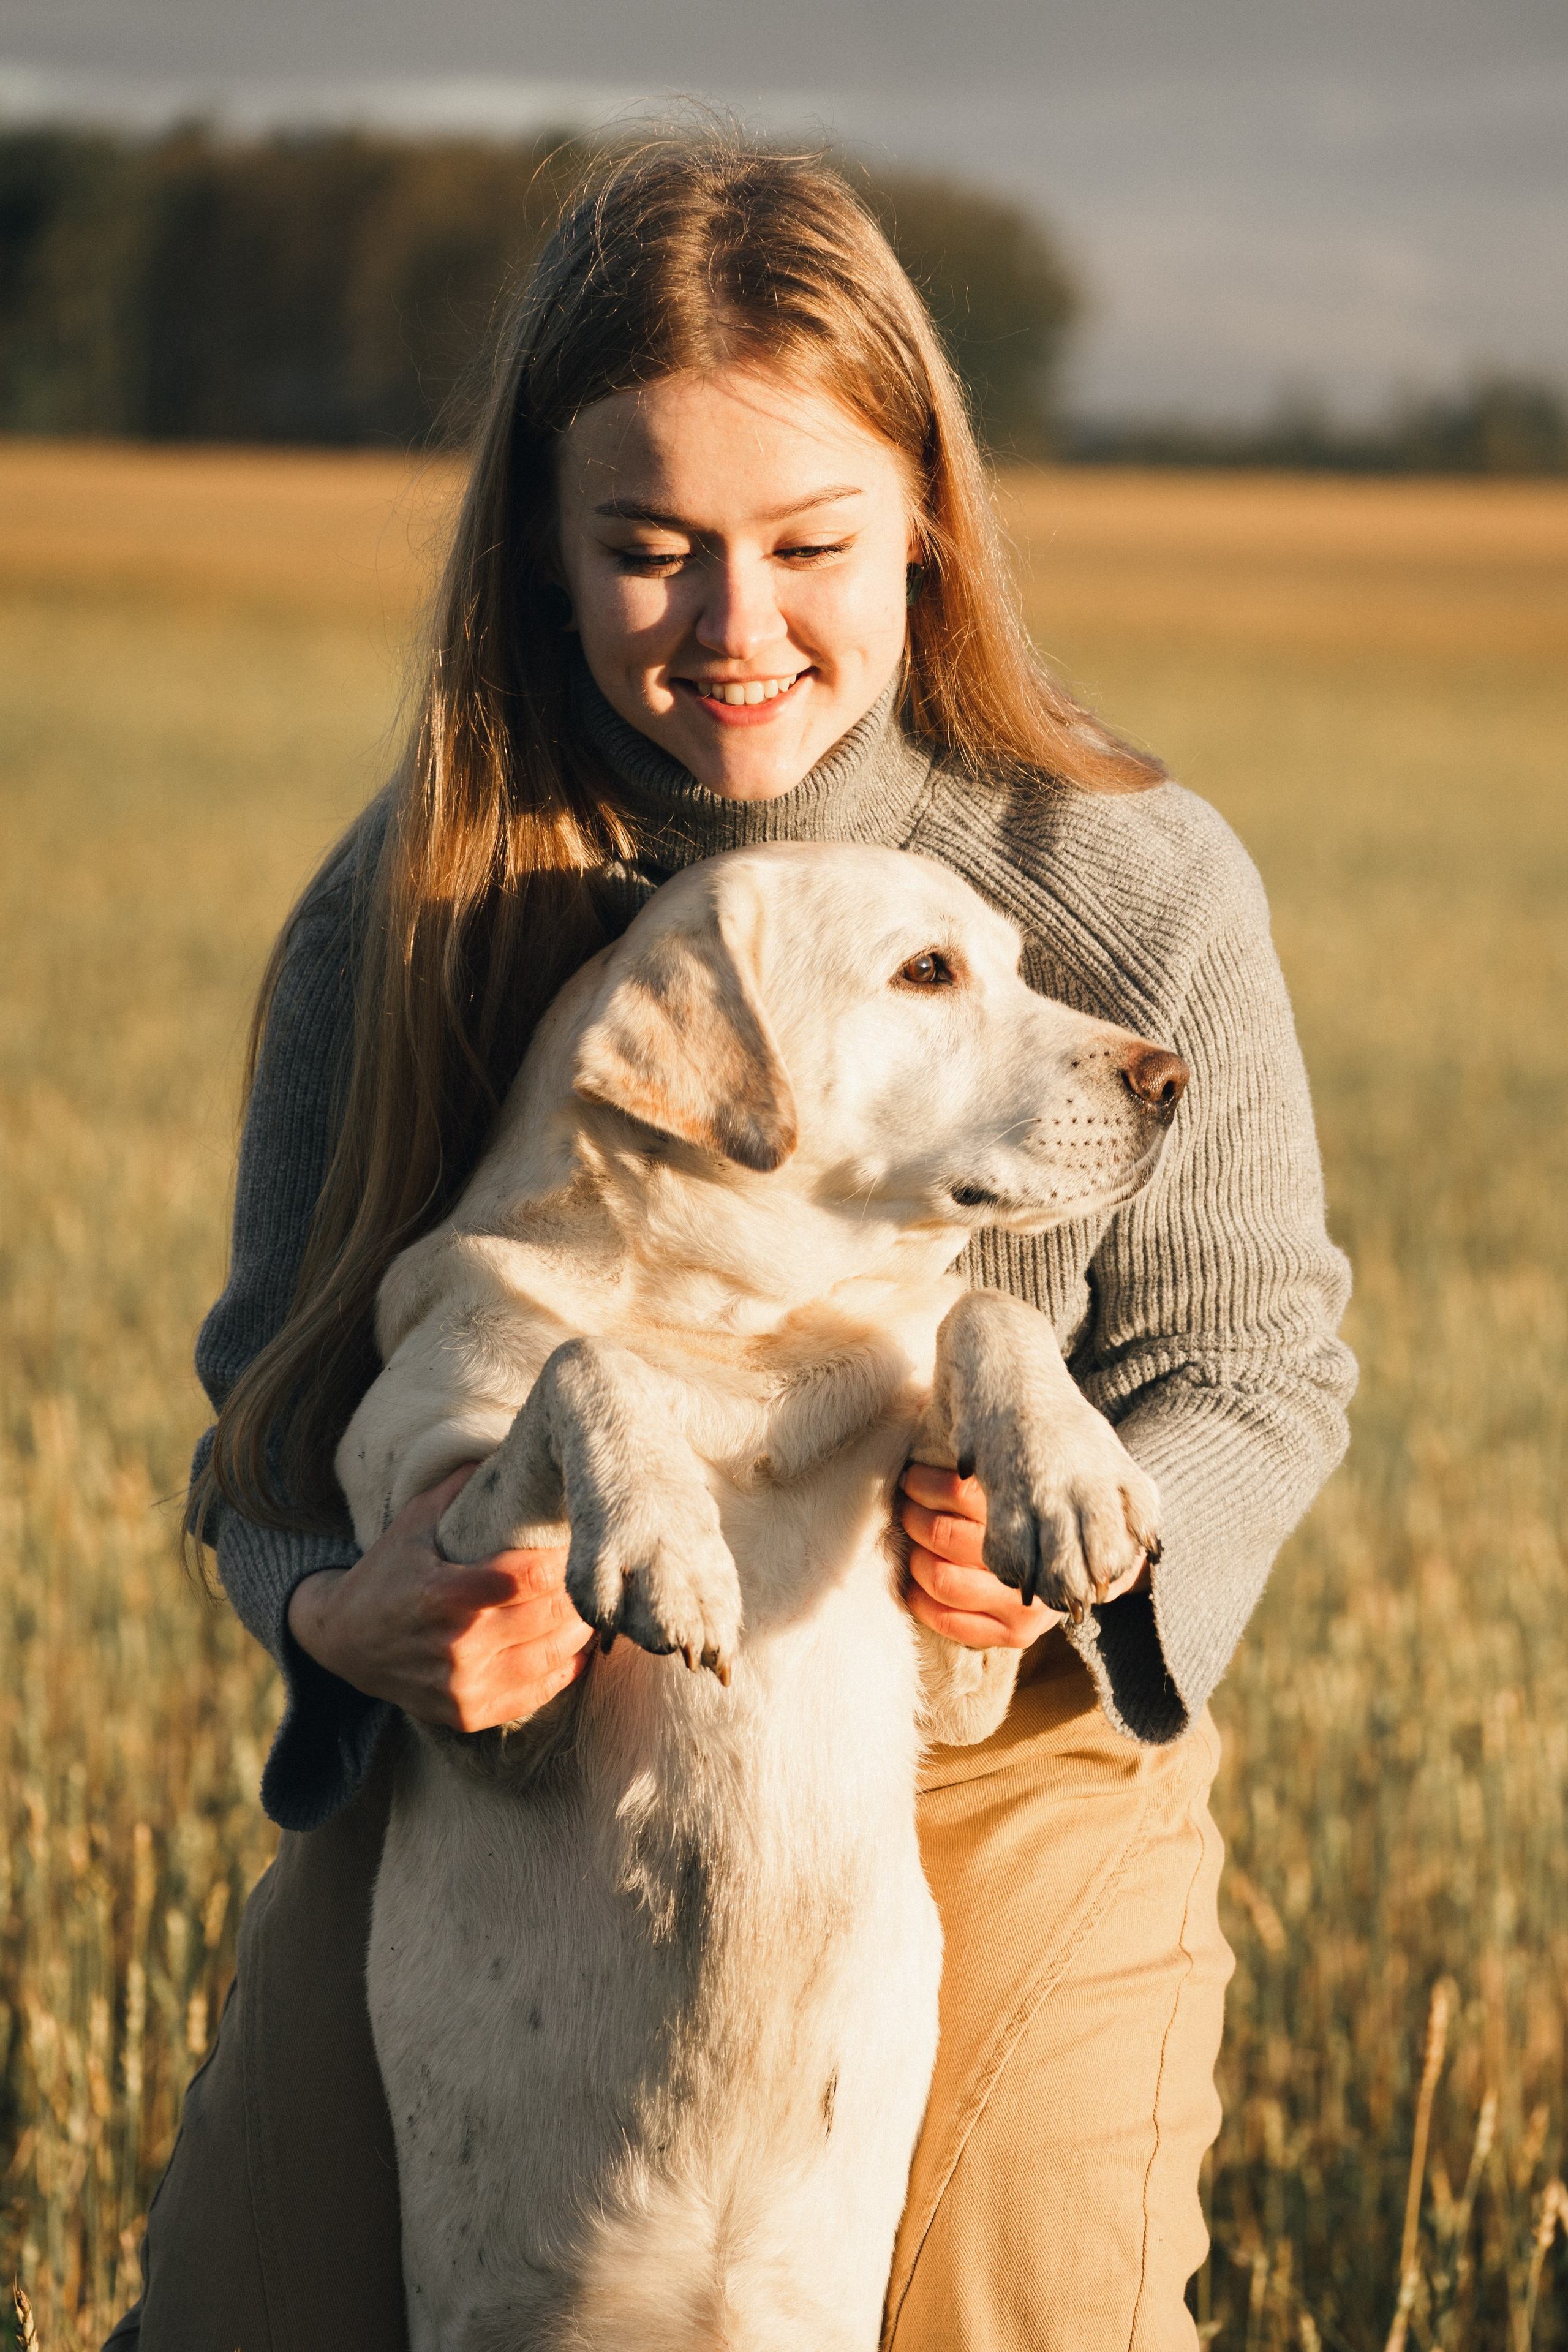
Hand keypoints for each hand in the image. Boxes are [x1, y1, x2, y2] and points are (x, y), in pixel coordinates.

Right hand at [286, 1466, 592, 1732]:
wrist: (343, 1642)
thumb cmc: (386, 1573)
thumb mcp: (413, 1522)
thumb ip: (460, 1488)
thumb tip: (507, 1449)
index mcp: (443, 1594)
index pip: (528, 1578)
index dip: (564, 1560)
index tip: (579, 1542)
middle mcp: (456, 1647)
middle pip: (549, 1616)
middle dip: (581, 1591)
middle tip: (601, 1571)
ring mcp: (463, 1687)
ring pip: (552, 1656)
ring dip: (582, 1629)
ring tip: (595, 1603)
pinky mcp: (468, 1714)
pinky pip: (537, 1694)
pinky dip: (565, 1667)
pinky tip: (576, 1644)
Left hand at [898, 1463, 1149, 1649]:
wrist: (1109, 1551)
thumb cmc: (1056, 1493)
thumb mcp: (1042, 1463)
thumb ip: (1001, 1451)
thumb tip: (948, 1415)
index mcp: (1043, 1507)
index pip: (961, 1495)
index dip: (928, 1487)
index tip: (914, 1477)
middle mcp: (1040, 1561)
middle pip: (947, 1537)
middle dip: (916, 1517)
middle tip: (908, 1502)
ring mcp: (1030, 1604)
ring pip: (942, 1578)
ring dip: (914, 1554)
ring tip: (913, 1536)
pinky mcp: (1018, 1635)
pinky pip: (951, 1623)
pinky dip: (920, 1600)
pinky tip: (912, 1580)